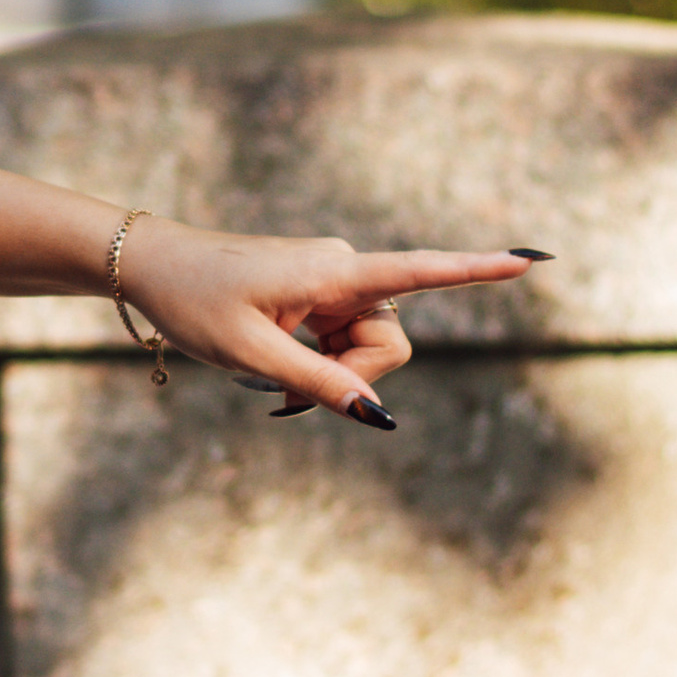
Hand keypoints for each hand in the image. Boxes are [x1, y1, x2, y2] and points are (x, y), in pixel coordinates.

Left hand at [115, 219, 541, 424]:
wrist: (147, 267)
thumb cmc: (193, 302)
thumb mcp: (250, 356)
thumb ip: (317, 385)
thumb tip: (378, 414)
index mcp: (332, 273)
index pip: (419, 271)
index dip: (476, 271)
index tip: (529, 262)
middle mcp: (343, 271)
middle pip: (389, 342)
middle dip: (356, 380)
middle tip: (287, 403)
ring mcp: (330, 283)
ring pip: (367, 348)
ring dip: (333, 379)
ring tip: (274, 394)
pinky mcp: (316, 294)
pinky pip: (342, 343)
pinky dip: (320, 369)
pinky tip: (279, 381)